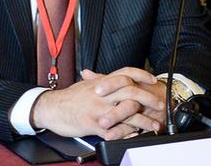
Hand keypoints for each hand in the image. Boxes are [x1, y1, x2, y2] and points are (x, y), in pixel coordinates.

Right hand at [31, 67, 164, 139]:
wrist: (50, 108)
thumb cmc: (70, 98)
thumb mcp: (88, 84)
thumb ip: (104, 80)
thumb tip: (118, 77)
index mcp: (103, 82)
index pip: (127, 73)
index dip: (142, 75)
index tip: (153, 80)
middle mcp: (103, 93)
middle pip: (132, 92)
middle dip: (149, 99)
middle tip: (160, 105)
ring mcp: (98, 108)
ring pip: (126, 113)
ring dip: (142, 120)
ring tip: (153, 125)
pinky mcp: (93, 124)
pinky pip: (113, 130)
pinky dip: (125, 134)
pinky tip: (134, 136)